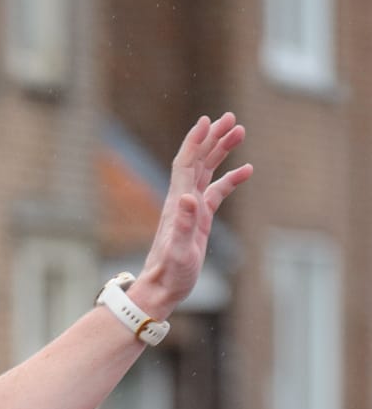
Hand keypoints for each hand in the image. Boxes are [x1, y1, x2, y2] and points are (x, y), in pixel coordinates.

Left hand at [129, 114, 251, 320]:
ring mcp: (192, 209)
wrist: (162, 290)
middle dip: (213, 137)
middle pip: (198, 160)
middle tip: (231, 117)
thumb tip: (189, 198)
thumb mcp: (179, 252)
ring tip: (240, 131)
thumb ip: (183, 226)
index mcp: (178, 203)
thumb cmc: (170, 274)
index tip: (207, 120)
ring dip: (221, 150)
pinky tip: (247, 170)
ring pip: (207, 171)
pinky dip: (230, 179)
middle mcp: (183, 201)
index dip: (195, 141)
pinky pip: (216, 192)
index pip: (186, 163)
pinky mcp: (200, 220)